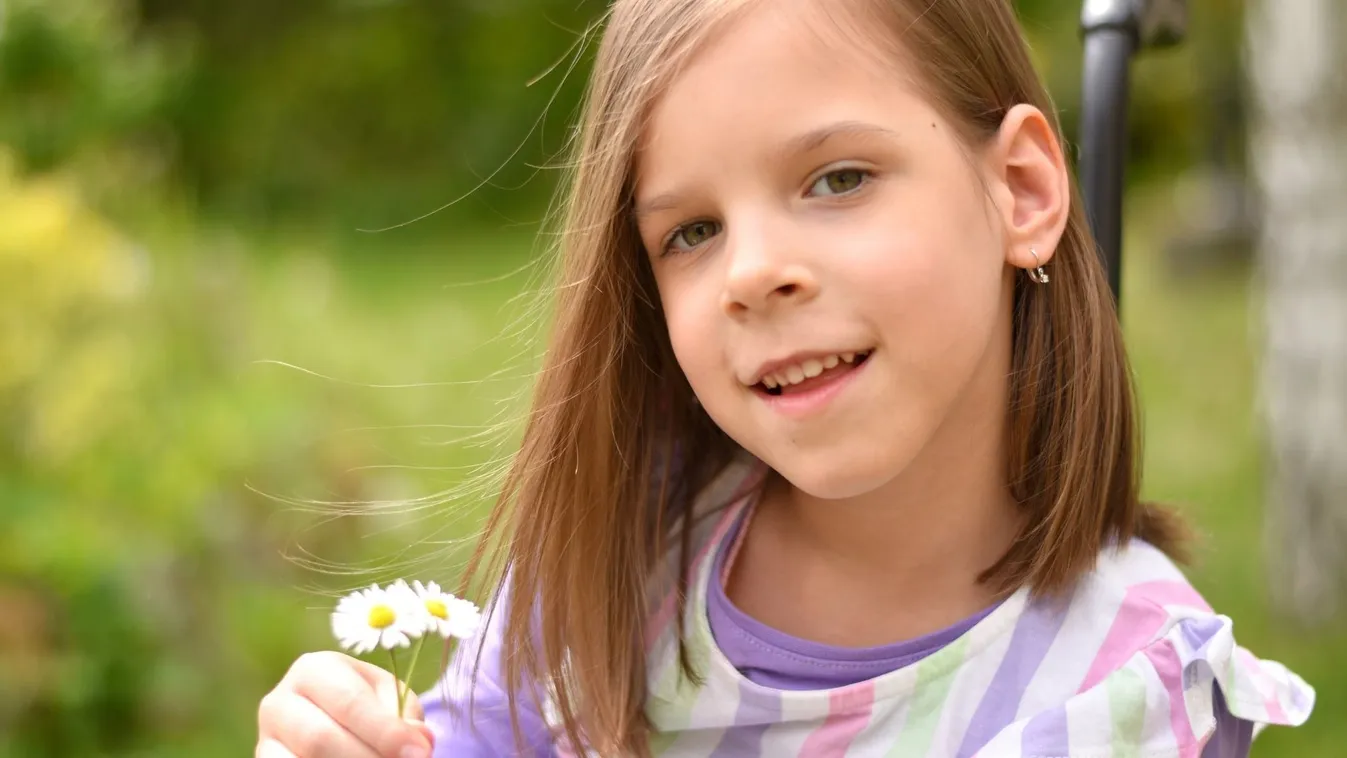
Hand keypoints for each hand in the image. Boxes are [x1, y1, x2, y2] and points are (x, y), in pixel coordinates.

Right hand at [257, 651, 434, 757]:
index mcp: (314, 669)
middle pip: (320, 738)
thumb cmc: (369, 707)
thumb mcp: (389, 699)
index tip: (418, 752)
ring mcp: (265, 738)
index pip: (350, 702)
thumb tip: (420, 740)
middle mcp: (279, 701)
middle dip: (367, 757)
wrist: (335, 723)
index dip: (387, 731)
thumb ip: (405, 716)